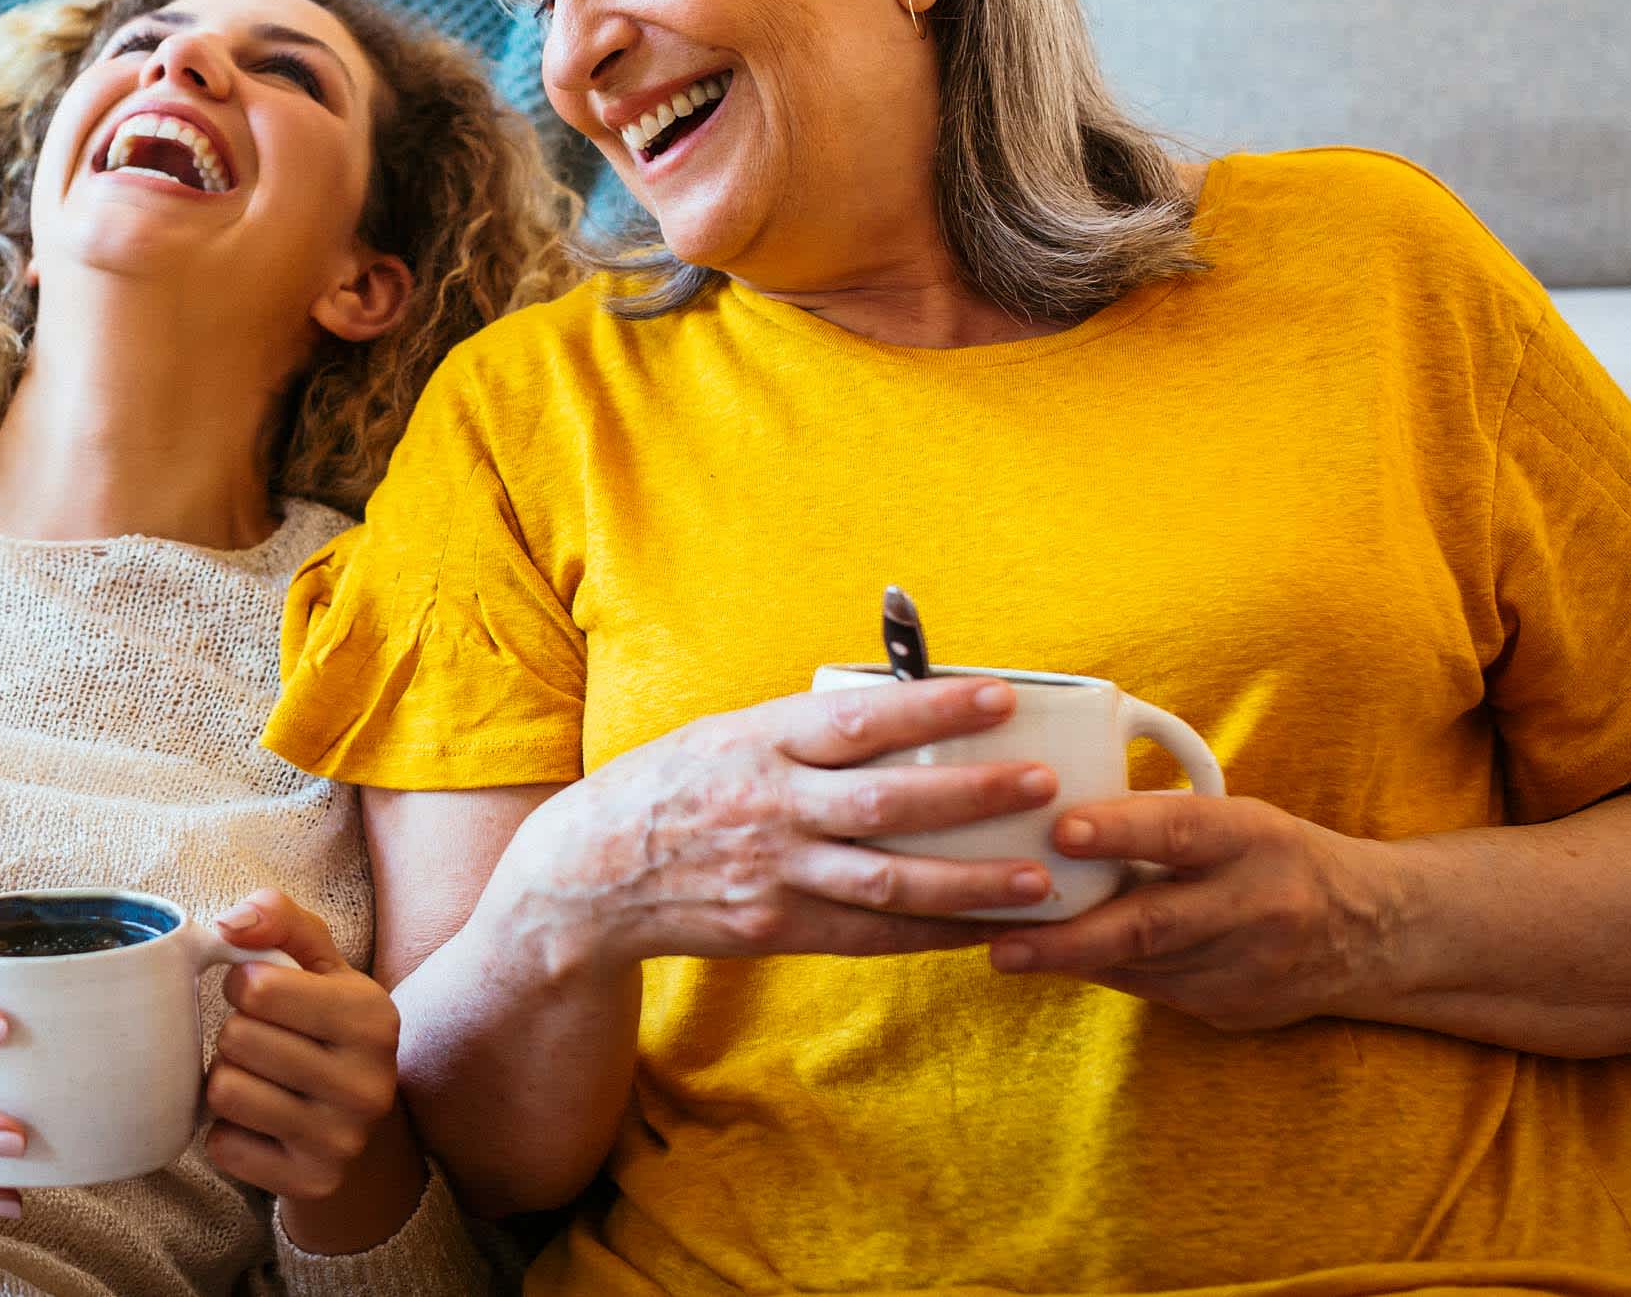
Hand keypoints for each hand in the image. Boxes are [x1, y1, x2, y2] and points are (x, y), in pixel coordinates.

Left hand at [202, 890, 402, 1202]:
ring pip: (225, 1092)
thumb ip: (279, 918)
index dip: (243, 982)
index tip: (263, 994)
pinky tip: (261, 1122)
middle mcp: (368, 1084)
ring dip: (227, 1079)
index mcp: (373, 1017)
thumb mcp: (318, 962)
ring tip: (261, 1078)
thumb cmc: (325, 1025)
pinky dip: (229, 1130)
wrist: (360, 1124)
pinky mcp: (311, 1183)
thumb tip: (228, 923)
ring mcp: (343, 1141)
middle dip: (236, 1033)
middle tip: (265, 1042)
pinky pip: (223, 1146)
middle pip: (236, 1039)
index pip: (256, 985)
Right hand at [495, 675, 1060, 972]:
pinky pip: (869, 933)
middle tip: (1042, 785)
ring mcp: (774, 872)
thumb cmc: (669, 789)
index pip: (856, 718)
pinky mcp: (776, 926)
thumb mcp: (725, 735)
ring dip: (970, 880)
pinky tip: (983, 929)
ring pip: (888, 878)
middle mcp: (769, 805)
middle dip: (972, 794)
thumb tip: (902, 708)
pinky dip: (931, 931)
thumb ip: (802, 730)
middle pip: (887, 800)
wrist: (589, 876)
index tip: (1000, 697)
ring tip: (1036, 877)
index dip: (932, 708)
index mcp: (757, 741)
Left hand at [986, 792, 1395, 1030]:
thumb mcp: (1237, 821)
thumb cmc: (1276, 856)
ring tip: (1000, 949)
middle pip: (1153, 923)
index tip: (1060, 831)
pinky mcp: (1232, 1008)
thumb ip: (1161, 823)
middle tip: (1000, 941)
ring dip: (1067, 959)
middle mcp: (1255, 905)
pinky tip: (1055, 962)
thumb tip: (1054, 818)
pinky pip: (1151, 990)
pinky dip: (1099, 973)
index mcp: (1255, 839)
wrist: (1373, 932)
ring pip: (1141, 965)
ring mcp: (1246, 967)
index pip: (1182, 830)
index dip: (1121, 830)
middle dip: (1069, 936)